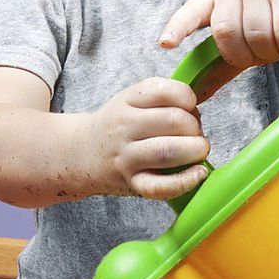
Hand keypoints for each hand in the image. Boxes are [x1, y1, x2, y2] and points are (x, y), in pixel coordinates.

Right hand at [89, 78, 209, 199]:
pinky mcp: (133, 183)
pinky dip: (186, 181)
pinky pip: (161, 186)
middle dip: (195, 127)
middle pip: (174, 121)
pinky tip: (198, 174)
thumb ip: (164, 98)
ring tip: (198, 152)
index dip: (189, 99)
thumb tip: (198, 113)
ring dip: (195, 151)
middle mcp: (125, 126)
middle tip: (195, 134)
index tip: (189, 108)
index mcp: (129, 100)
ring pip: (169, 151)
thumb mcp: (132, 100)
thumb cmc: (117, 127)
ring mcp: (127, 157)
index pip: (166, 91)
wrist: (80, 154)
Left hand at [159, 0, 278, 67]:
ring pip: (257, 34)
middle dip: (245, 54)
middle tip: (262, 53)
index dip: (177, 28)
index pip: (190, 13)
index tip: (165, 45)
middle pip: (226, 33)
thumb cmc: (273, 23)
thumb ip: (220, 67)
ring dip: (272, 51)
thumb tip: (195, 96)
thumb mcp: (244, 45)